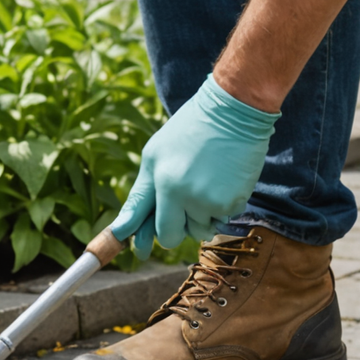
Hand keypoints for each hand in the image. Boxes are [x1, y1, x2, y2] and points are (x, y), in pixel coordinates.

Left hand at [111, 74, 279, 258]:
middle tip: (179, 200)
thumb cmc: (186, 132)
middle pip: (180, 236)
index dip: (153, 240)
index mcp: (167, 185)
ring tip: (201, 183)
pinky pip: (223, 217)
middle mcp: (192, 197)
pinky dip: (220, 205)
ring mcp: (217, 200)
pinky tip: (219, 180)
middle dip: (176, 225)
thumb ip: (139, 197)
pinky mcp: (238, 199)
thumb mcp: (153, 157)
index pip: (161, 233)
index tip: (144, 248)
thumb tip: (121, 230)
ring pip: (202, 228)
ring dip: (199, 215)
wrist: (232, 111)